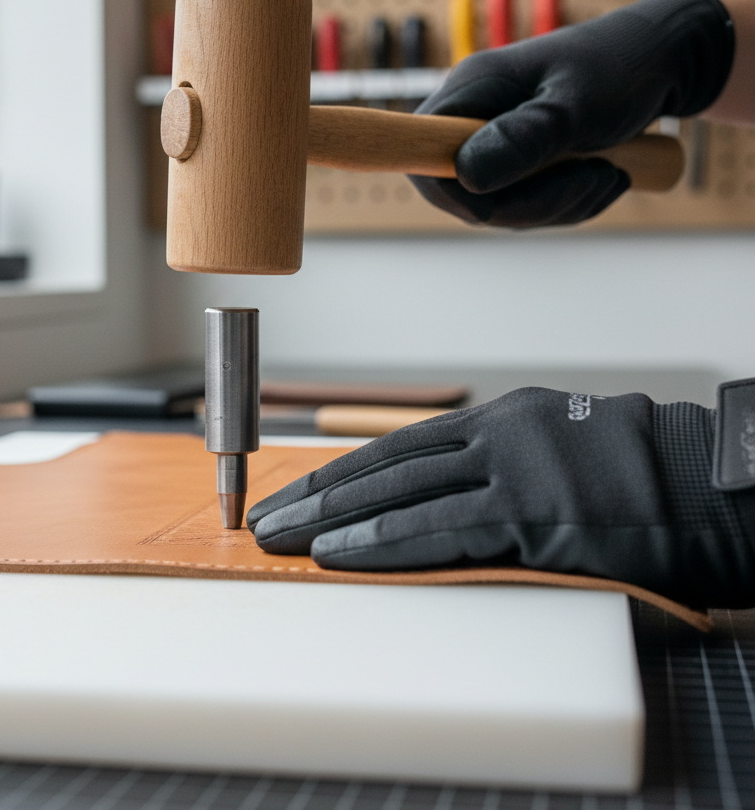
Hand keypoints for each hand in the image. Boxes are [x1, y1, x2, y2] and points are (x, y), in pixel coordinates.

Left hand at [247, 384, 754, 607]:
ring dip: (334, 520)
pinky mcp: (532, 514)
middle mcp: (495, 435)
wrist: (713, 481)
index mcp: (499, 419)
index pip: (398, 446)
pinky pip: (443, 531)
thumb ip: (502, 461)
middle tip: (265, 519)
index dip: (341, 472)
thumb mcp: (559, 444)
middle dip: (318, 495)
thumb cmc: (641, 471)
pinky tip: (344, 556)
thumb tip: (450, 488)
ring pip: (401, 494)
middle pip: (384, 465)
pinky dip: (386, 543)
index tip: (296, 492)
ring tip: (283, 541)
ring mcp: (511, 472)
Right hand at [413, 0, 734, 226]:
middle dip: (529, 205)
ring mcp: (492, 140)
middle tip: (593, 179)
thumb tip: (466, 176)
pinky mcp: (516, 160)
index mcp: (471, 90)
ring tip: (609, 173)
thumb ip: (522, 137)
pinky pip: (526, 206)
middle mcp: (472, 117)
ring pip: (501, 207)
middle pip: (464, 194)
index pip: (421, 154)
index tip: (504, 200)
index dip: (451, 190)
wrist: (664, 59)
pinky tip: (603, 177)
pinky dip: (568, 203)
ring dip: (560, 205)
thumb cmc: (622, 68)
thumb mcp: (577, 104)